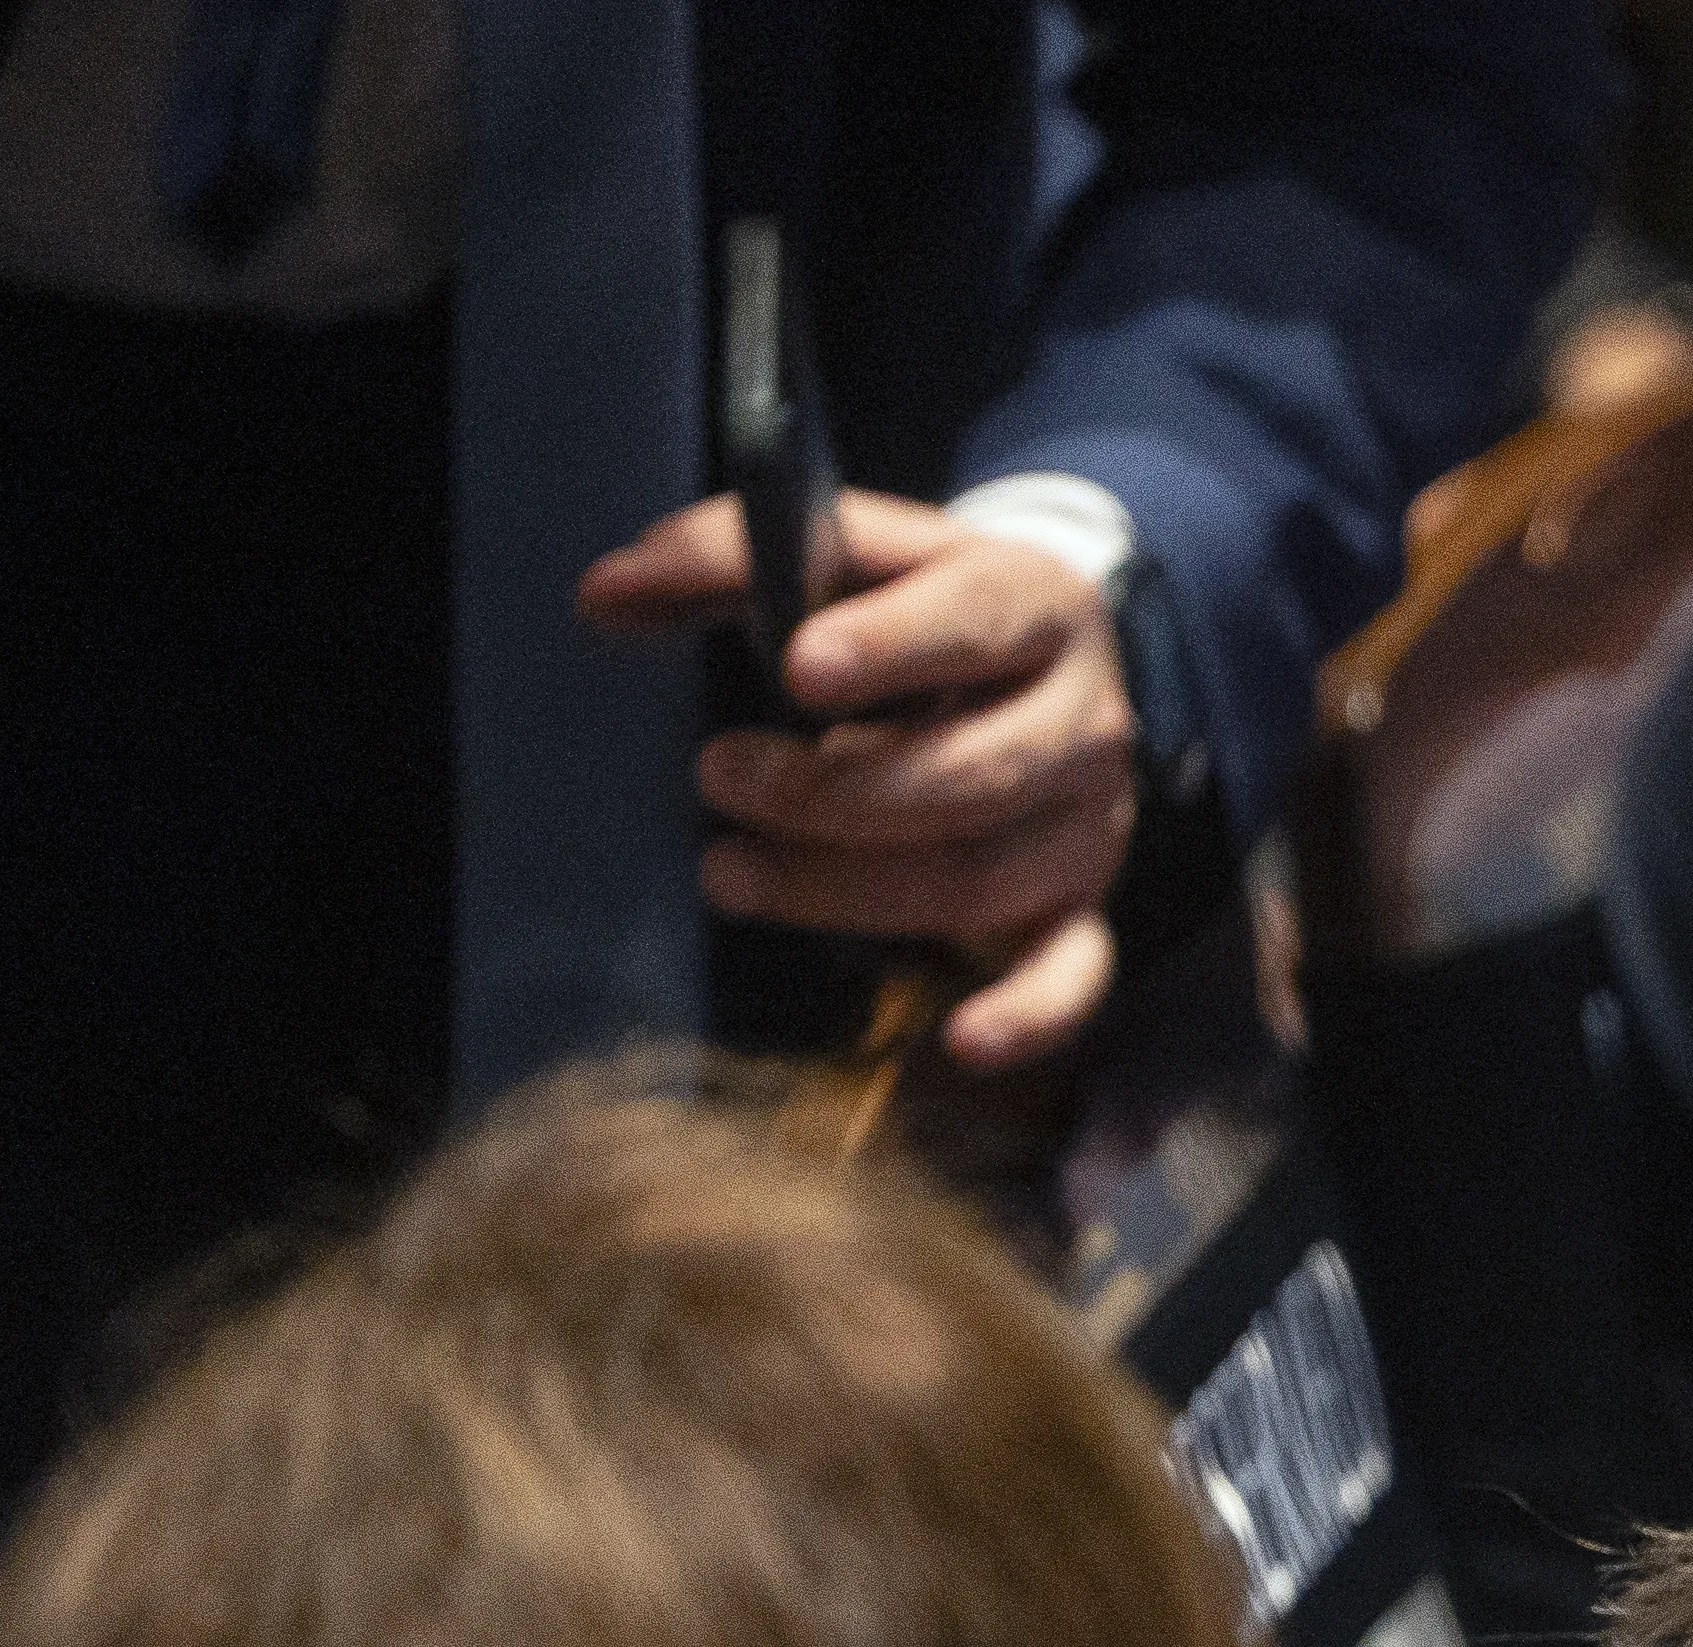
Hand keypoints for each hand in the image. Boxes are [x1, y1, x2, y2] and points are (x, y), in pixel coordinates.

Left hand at [577, 486, 1138, 1068]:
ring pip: (981, 878)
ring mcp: (1089, 823)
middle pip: (975, 773)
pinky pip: (1074, 975)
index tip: (797, 670)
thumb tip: (604, 597)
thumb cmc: (917, 613)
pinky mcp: (1080, 905)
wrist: (1042, 671)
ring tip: (727, 871)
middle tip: (716, 774)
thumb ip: (723, 559)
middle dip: (832, 790)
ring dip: (844, 890)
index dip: (893, 646)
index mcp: (1036, 602)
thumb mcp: (842, 560)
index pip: (977, 618)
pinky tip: (961, 1040)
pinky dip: (1029, 1016)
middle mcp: (1085, 718)